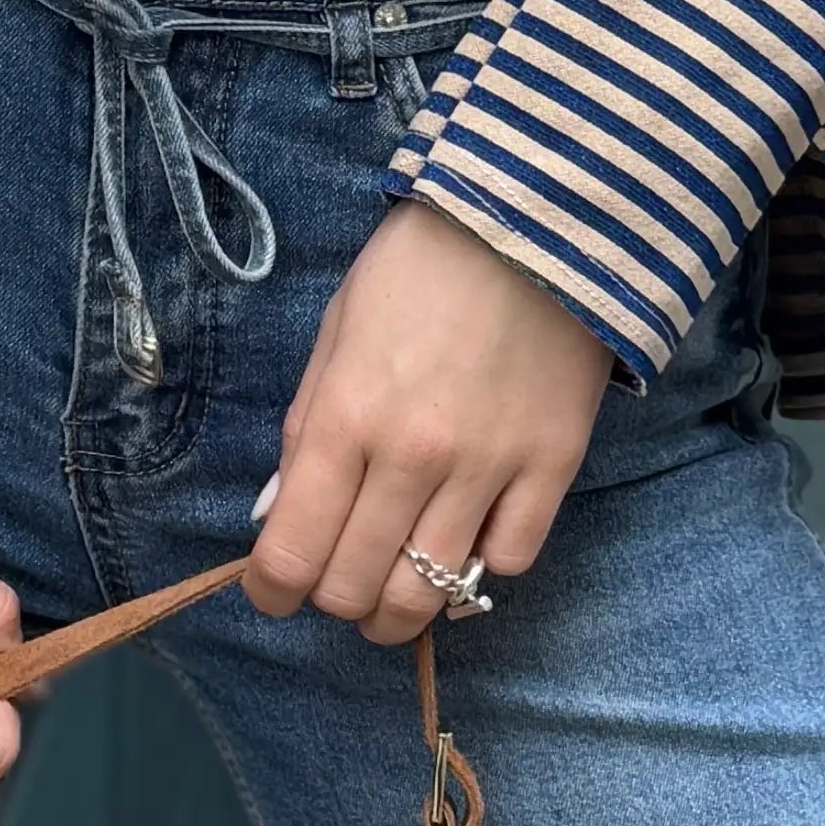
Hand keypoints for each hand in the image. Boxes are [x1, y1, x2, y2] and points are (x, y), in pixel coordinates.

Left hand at [246, 199, 610, 643]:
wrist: (534, 217)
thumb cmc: (418, 269)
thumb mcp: (335, 335)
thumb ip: (303, 431)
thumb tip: (277, 518)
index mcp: (344, 417)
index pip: (291, 553)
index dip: (272, 591)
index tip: (274, 590)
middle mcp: (411, 456)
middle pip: (356, 588)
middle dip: (333, 600)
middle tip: (337, 576)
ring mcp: (487, 467)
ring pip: (431, 593)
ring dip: (400, 608)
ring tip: (394, 588)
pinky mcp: (552, 467)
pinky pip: (509, 561)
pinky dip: (479, 566)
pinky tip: (466, 536)